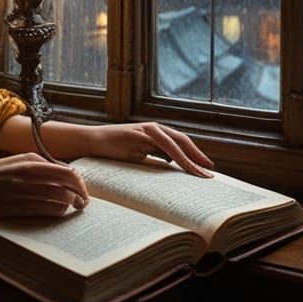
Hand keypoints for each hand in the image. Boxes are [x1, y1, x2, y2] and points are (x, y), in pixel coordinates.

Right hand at [0, 153, 89, 218]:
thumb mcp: (16, 162)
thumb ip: (40, 164)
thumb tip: (65, 172)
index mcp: (30, 162)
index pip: (68, 172)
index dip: (80, 183)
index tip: (82, 189)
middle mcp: (30, 175)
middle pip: (68, 187)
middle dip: (81, 196)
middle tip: (83, 203)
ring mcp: (23, 192)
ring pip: (60, 200)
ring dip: (70, 206)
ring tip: (71, 208)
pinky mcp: (16, 208)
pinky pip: (46, 211)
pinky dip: (56, 212)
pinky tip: (57, 213)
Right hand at [86, 122, 214, 177]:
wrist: (93, 142)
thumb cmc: (114, 151)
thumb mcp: (139, 156)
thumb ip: (155, 157)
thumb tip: (173, 168)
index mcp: (156, 134)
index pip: (180, 144)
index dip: (195, 155)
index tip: (206, 169)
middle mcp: (154, 128)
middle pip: (182, 141)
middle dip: (197, 157)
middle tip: (209, 172)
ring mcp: (147, 129)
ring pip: (175, 143)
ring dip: (189, 158)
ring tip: (199, 173)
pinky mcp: (139, 133)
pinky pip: (162, 144)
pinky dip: (175, 155)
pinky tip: (182, 166)